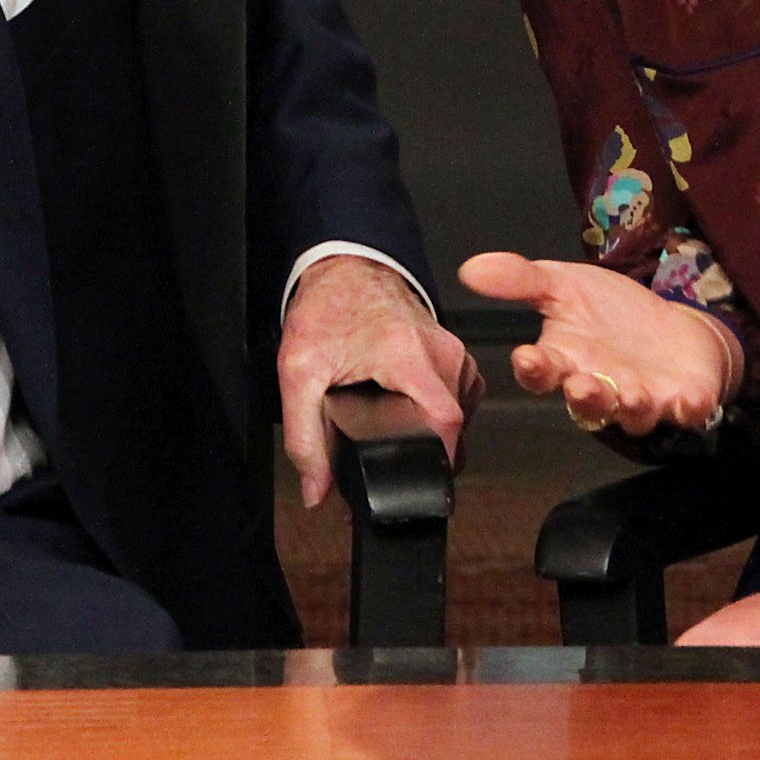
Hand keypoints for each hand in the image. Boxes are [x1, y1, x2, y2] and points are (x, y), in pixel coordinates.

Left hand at [276, 255, 480, 507]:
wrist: (345, 268)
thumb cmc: (327, 310)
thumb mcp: (299, 374)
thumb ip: (304, 438)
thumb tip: (317, 491)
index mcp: (408, 355)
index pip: (445, 422)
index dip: (433, 460)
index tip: (413, 479)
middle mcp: (441, 351)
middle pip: (454, 425)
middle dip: (424, 452)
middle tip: (388, 454)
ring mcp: (453, 351)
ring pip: (460, 413)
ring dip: (432, 432)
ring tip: (397, 427)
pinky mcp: (454, 353)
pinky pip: (461, 397)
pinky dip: (440, 412)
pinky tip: (412, 411)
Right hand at [457, 251, 739, 435]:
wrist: (672, 326)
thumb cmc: (611, 312)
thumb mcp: (564, 284)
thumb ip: (521, 279)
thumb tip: (470, 269)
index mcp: (566, 362)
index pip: (542, 373)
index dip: (534, 369)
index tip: (527, 357)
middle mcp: (601, 389)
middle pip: (588, 402)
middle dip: (585, 396)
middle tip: (581, 384)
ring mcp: (643, 399)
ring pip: (632, 415)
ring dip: (631, 407)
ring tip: (631, 394)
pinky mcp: (684, 401)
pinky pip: (687, 412)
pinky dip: (689, 409)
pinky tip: (690, 401)